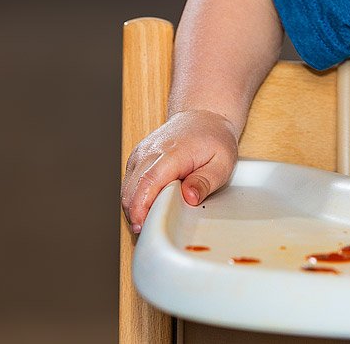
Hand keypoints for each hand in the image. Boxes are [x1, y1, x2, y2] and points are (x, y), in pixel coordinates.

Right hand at [120, 108, 240, 233]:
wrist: (203, 116)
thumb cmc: (214, 139)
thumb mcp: (222, 162)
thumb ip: (205, 181)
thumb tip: (189, 197)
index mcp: (172, 152)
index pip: (148, 182)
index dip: (141, 208)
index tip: (143, 227)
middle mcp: (150, 152)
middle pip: (131, 190)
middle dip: (136, 215)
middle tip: (151, 232)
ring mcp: (140, 154)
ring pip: (127, 189)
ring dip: (134, 208)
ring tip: (153, 222)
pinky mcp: (137, 159)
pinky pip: (129, 184)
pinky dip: (135, 199)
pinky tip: (150, 208)